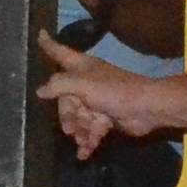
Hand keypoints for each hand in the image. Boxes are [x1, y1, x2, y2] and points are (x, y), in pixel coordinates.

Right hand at [37, 33, 164, 157]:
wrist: (145, 108)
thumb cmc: (112, 90)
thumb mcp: (81, 84)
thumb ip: (58, 85)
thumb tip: (40, 91)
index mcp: (80, 67)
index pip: (59, 52)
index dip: (49, 44)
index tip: (40, 33)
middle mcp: (86, 81)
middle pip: (65, 98)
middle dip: (66, 115)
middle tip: (69, 129)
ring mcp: (96, 100)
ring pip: (78, 116)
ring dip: (78, 131)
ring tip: (81, 142)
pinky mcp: (106, 117)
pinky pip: (91, 129)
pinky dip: (88, 141)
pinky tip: (84, 154)